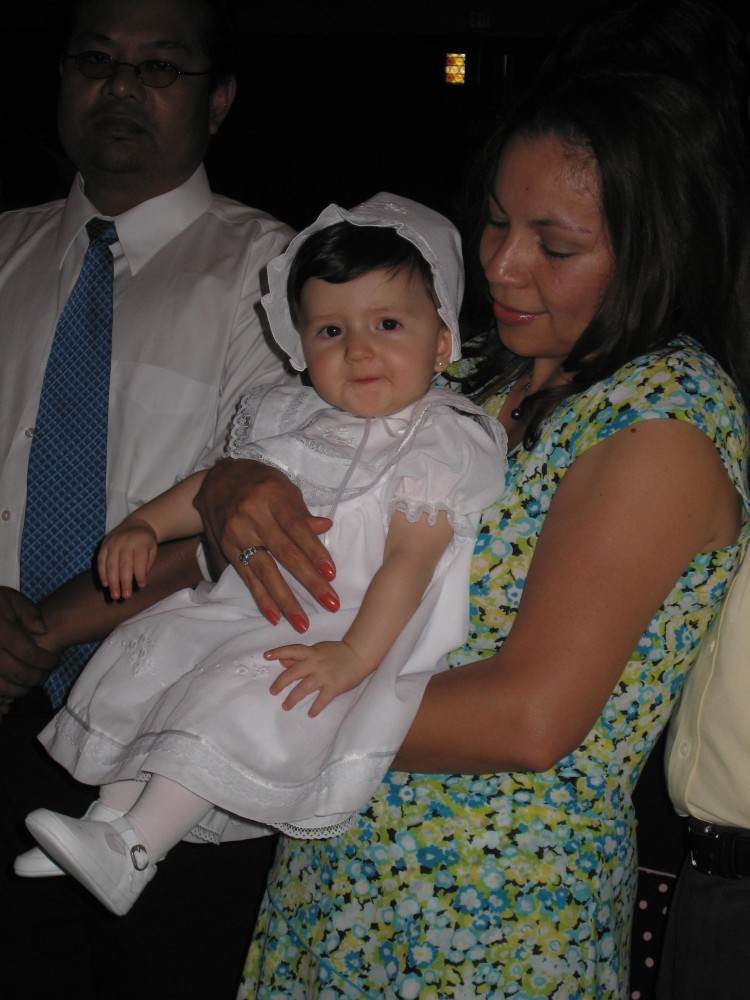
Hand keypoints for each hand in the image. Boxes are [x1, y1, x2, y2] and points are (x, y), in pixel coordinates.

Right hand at [0, 587, 57, 699]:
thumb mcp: (9, 598)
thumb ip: (28, 611)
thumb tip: (42, 630)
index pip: (27, 652)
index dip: (45, 661)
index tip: (55, 661)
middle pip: (17, 672)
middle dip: (36, 678)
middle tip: (45, 675)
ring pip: (2, 688)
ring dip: (20, 691)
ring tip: (30, 684)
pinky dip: (0, 700)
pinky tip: (9, 696)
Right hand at [97, 519, 157, 599]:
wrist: (138, 524)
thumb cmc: (147, 543)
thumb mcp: (152, 551)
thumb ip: (146, 565)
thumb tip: (139, 583)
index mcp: (141, 543)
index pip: (140, 561)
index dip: (140, 574)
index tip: (141, 586)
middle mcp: (125, 542)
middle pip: (124, 565)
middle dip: (124, 582)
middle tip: (125, 597)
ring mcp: (113, 543)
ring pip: (110, 565)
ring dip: (112, 582)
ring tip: (115, 595)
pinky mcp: (104, 544)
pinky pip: (101, 561)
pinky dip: (102, 574)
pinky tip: (105, 584)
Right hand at [195, 458, 338, 630]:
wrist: (215, 480)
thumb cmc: (259, 482)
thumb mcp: (283, 486)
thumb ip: (301, 511)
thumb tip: (325, 526)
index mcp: (271, 496)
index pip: (297, 528)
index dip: (315, 551)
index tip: (331, 574)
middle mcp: (252, 516)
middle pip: (284, 552)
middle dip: (309, 581)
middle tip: (330, 603)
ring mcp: (237, 534)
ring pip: (265, 571)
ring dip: (285, 600)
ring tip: (302, 622)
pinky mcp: (228, 549)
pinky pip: (247, 577)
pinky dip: (261, 598)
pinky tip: (274, 617)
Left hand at [265, 639, 372, 716]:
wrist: (360, 654)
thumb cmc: (338, 652)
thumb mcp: (319, 650)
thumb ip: (301, 656)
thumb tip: (283, 661)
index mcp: (312, 652)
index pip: (292, 650)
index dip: (278, 652)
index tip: (266, 656)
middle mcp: (315, 663)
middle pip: (293, 673)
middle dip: (281, 683)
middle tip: (272, 692)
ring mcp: (325, 675)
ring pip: (304, 688)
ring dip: (293, 698)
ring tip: (285, 706)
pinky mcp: (334, 686)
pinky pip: (322, 699)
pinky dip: (316, 708)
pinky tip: (310, 714)